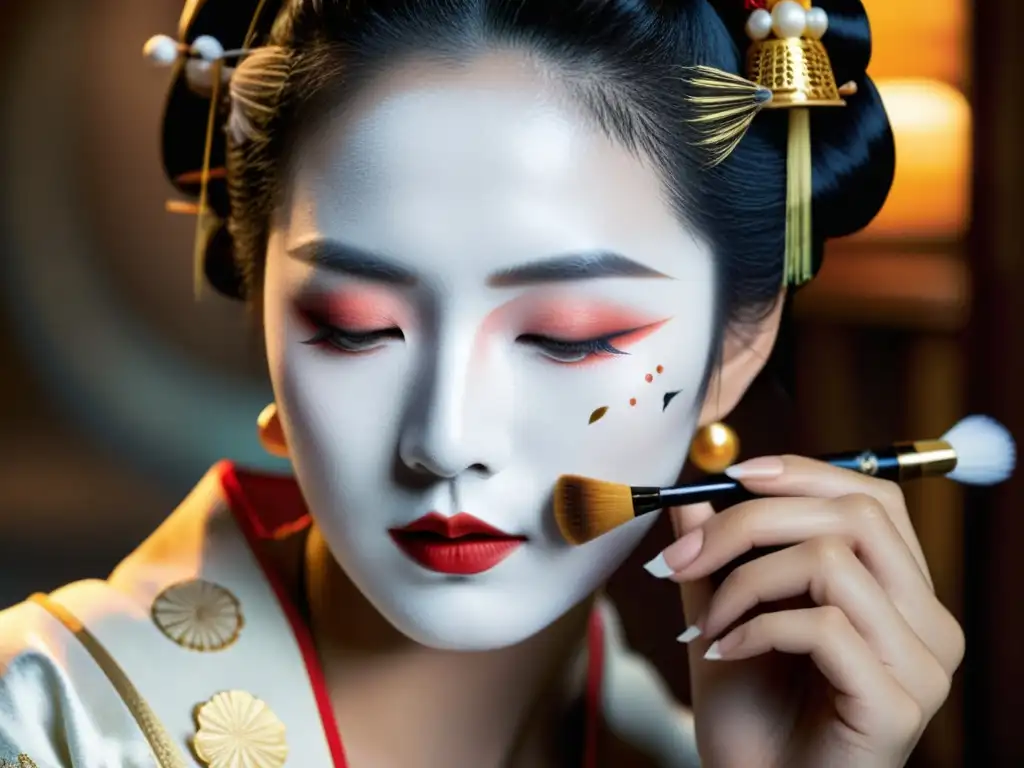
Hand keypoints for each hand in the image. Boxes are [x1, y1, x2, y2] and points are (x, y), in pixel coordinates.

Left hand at [647, 455, 964, 767]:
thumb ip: (717, 554)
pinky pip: (824, 627)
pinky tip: (724, 653)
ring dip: (747, 581)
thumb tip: (692, 493)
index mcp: (899, 590)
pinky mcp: (898, 705)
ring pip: (833, 562)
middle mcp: (927, 621)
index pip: (874, 499)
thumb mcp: (725, 614)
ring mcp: (920, 664)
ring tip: (709, 622)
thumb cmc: (752, 711)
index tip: (734, 475)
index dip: (804, 474)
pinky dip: (757, 628)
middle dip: (752, 520)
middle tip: (686, 555)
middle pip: (854, 516)